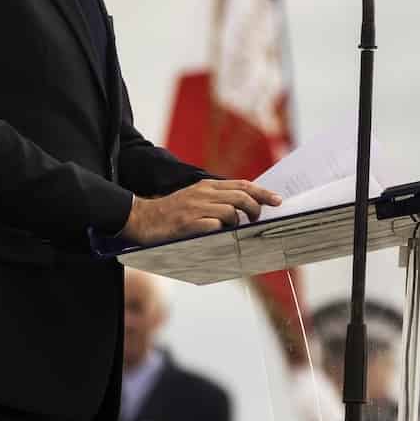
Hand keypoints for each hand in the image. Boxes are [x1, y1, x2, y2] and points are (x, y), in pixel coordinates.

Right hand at [119, 179, 280, 243]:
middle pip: (241, 197)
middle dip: (255, 209)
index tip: (278, 200)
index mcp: (206, 186)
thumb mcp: (194, 197)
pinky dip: (220, 231)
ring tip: (231, 229)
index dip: (263, 193)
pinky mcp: (187, 223)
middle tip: (255, 219)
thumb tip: (243, 205)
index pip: (242, 185)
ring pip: (231, 212)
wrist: (141, 218)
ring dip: (236, 223)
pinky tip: (215, 235)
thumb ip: (216, 198)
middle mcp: (202, 194)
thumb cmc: (170, 211)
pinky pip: (214, 226)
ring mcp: (195, 209)